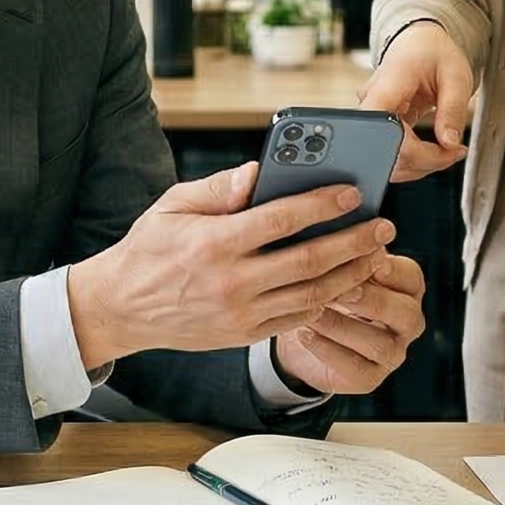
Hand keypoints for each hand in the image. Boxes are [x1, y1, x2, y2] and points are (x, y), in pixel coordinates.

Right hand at [68, 164, 394, 369]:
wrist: (121, 307)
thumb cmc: (150, 247)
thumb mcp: (173, 205)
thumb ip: (220, 188)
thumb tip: (259, 170)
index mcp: (215, 243)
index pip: (282, 219)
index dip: (322, 204)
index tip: (353, 191)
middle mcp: (232, 282)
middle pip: (309, 260)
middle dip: (354, 241)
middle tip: (383, 225)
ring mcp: (241, 313)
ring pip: (312, 294)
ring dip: (351, 273)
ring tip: (376, 254)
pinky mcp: (245, 333)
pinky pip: (297, 317)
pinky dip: (326, 300)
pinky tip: (346, 282)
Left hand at [272, 252, 427, 395]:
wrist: (303, 333)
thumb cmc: (324, 289)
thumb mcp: (334, 265)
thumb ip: (341, 247)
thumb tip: (332, 219)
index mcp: (405, 288)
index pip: (411, 276)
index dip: (391, 269)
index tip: (367, 258)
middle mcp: (406, 321)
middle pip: (404, 312)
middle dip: (371, 299)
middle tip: (341, 288)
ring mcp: (392, 353)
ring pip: (379, 343)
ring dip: (344, 325)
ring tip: (313, 311)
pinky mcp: (370, 378)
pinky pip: (355, 367)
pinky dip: (328, 350)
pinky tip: (305, 332)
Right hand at [357, 21, 473, 179]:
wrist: (417, 42)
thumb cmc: (433, 51)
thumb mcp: (456, 75)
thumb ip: (452, 110)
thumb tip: (449, 144)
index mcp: (387, 84)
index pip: (384, 132)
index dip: (414, 152)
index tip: (447, 150)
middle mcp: (372, 103)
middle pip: (386, 152)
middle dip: (424, 162)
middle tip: (454, 151)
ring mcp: (373, 117)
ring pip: (388, 159)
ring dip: (420, 163)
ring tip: (448, 148)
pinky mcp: (379, 127)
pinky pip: (392, 153)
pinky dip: (415, 157)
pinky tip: (434, 147)